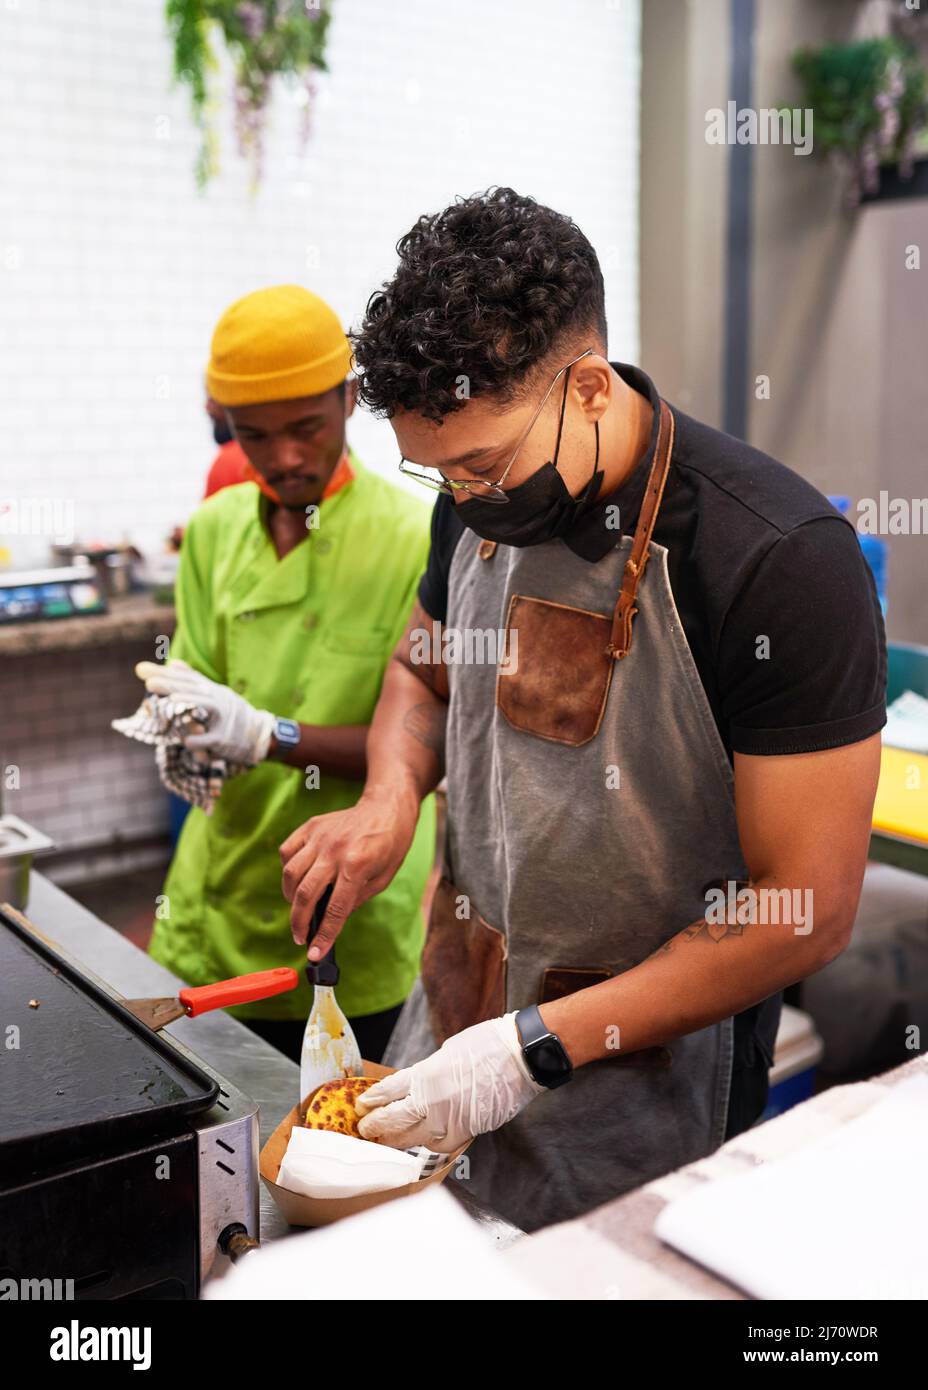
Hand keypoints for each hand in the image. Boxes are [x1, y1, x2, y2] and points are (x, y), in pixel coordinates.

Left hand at [135, 659, 274, 764]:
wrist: (259, 735)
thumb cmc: (231, 714)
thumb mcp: (214, 694)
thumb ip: (193, 681)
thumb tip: (173, 663)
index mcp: (211, 690)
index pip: (185, 678)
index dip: (164, 674)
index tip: (141, 670)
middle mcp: (218, 699)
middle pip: (193, 689)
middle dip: (171, 685)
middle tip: (149, 682)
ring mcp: (223, 718)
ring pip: (206, 707)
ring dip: (189, 703)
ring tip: (172, 700)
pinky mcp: (225, 739)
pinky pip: (212, 739)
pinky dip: (199, 740)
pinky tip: (186, 741)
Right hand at [280, 784, 418, 951]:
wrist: (387, 807)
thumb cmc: (390, 845)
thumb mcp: (382, 879)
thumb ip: (355, 901)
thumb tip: (331, 921)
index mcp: (357, 866)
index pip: (335, 909)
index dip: (323, 936)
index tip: (314, 954)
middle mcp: (334, 850)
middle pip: (305, 894)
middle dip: (299, 923)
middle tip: (300, 937)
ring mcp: (319, 836)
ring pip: (290, 873)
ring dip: (290, 898)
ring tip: (299, 909)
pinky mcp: (310, 826)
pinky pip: (287, 851)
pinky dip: (287, 870)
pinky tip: (297, 880)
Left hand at [354, 1013, 545, 1151]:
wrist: (520, 1057)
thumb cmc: (488, 1045)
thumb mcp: (448, 1050)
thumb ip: (429, 1071)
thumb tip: (416, 1085)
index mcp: (427, 1073)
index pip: (390, 1091)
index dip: (373, 1100)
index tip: (362, 1106)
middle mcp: (433, 1099)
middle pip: (394, 1120)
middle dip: (376, 1126)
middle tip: (365, 1129)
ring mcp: (449, 1119)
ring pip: (413, 1138)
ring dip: (397, 1140)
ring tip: (386, 1141)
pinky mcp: (467, 1131)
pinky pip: (439, 1144)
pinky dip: (428, 1144)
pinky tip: (422, 1141)